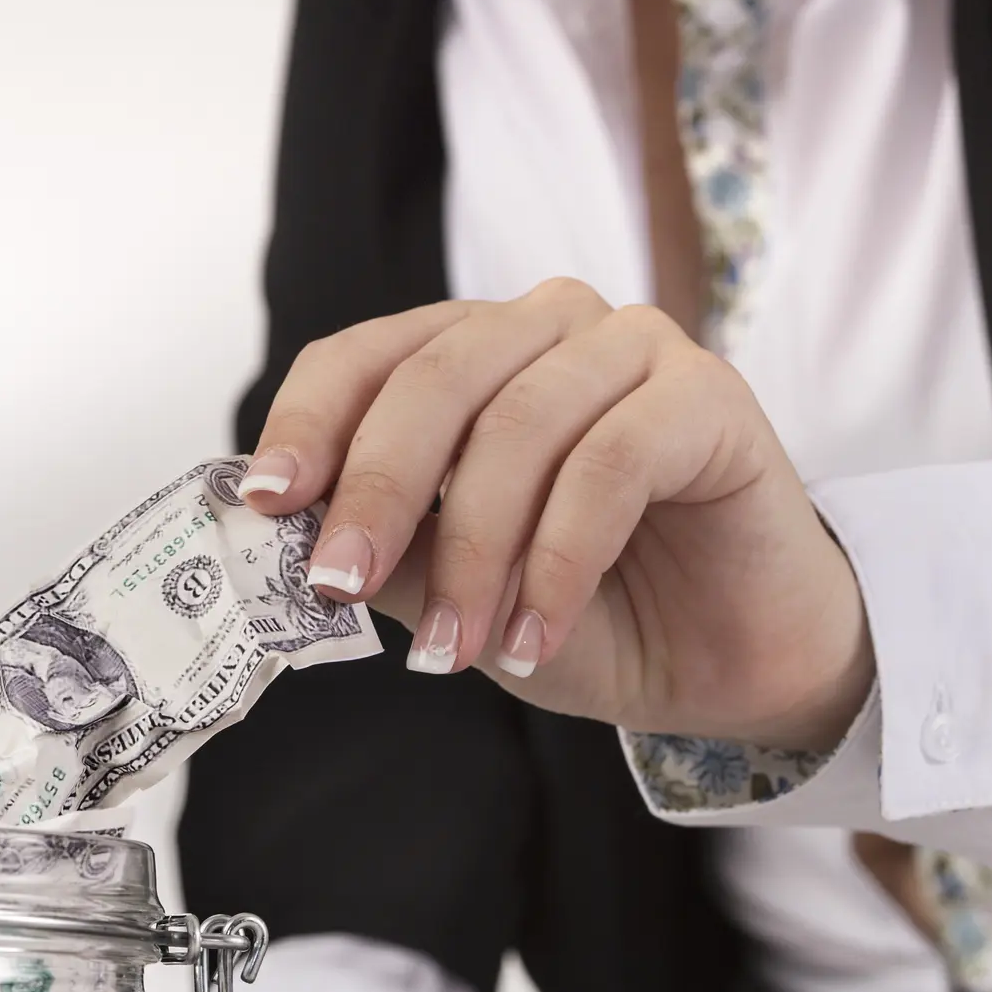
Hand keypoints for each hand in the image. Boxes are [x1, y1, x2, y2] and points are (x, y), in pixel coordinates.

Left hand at [241, 279, 873, 752]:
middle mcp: (544, 329)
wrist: (726, 662)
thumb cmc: (583, 615)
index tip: (264, 503)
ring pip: (519, 426)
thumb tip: (288, 537)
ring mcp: (632, 348)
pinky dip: (558, 561)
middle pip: (432, 381)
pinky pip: (610, 464)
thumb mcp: (453, 595)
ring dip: (475, 554)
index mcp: (467, 356)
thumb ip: (383, 555)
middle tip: (339, 585)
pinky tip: (535, 635)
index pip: (361, 359)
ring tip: (456, 652)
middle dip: (376, 493)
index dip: (306, 424)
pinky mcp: (708, 396)